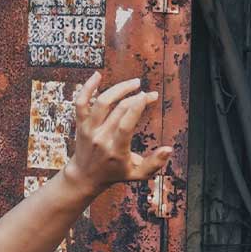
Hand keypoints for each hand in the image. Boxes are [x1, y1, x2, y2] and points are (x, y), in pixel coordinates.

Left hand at [65, 71, 173, 194]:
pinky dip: (87, 87)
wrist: (84, 176)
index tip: (149, 95)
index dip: (138, 106)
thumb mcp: (137, 174)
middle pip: (119, 109)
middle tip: (150, 94)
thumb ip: (154, 163)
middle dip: (137, 98)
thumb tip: (169, 149)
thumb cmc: (114, 173)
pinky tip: (98, 75)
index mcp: (116, 150)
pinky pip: (81, 102)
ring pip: (102, 102)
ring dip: (119, 88)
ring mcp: (89, 129)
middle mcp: (101, 138)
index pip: (126, 124)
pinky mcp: (80, 123)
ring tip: (134, 83)